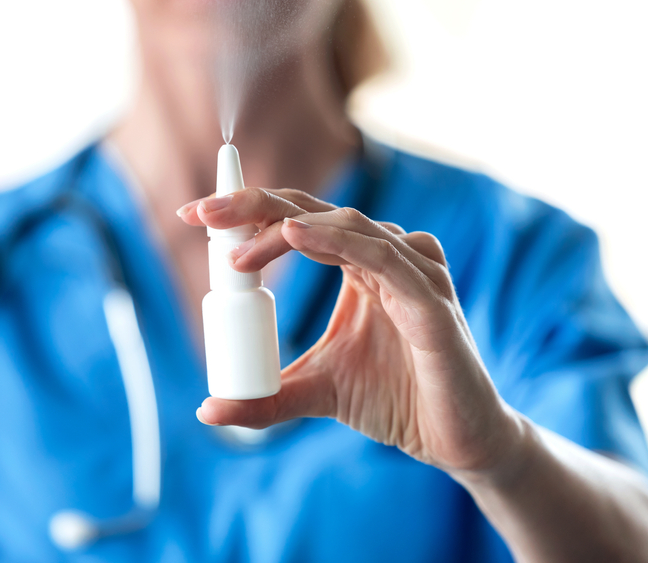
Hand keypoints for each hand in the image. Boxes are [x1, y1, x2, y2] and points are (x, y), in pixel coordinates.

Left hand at [177, 187, 523, 476]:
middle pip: (312, 211)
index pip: (294, 221)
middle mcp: (385, 255)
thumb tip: (207, 410)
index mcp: (356, 264)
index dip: (245, 213)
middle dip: (251, 206)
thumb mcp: (315, 393)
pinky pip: (382, 257)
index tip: (192, 217)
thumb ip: (266, 398)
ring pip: (344, 225)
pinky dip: (337, 242)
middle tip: (200, 213)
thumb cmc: (395, 400)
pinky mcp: (432, 300)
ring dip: (283, 229)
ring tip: (234, 251)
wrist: (455, 440)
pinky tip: (294, 235)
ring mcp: (412, 271)